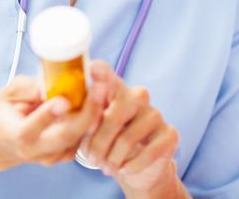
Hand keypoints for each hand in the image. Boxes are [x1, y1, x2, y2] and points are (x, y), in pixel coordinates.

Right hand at [0, 74, 107, 167]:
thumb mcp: (9, 94)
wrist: (5, 140)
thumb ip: (27, 89)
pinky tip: (99, 100)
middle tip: (100, 90)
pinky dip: (93, 120)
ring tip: (104, 88)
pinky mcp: (66, 155)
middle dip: (85, 114)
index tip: (63, 100)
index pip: (30, 130)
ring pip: (78, 137)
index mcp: (15, 134)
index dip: (47, 116)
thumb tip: (49, 86)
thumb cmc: (6, 112)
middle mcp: (34, 150)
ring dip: (94, 114)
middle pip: (64, 137)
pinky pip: (82, 138)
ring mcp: (52, 156)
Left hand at [82, 61, 181, 194]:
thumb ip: (84, 119)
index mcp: (115, 90)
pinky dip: (131, 166)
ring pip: (127, 139)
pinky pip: (148, 153)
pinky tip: (124, 169)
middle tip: (92, 160)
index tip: (92, 69)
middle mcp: (137, 96)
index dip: (100, 72)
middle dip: (98, 144)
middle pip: (112, 117)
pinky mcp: (170, 133)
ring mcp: (155, 113)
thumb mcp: (91, 132)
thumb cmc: (108, 145)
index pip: (106, 74)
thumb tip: (68, 113)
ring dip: (112, 160)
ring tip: (106, 168)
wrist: (137, 170)